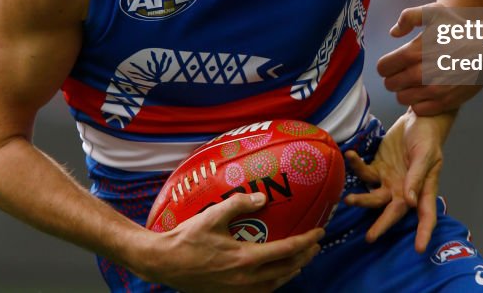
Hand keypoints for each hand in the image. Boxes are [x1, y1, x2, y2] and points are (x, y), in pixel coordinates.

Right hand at [141, 192, 323, 291]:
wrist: (162, 263)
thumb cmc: (186, 238)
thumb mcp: (212, 215)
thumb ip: (239, 204)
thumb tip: (263, 198)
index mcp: (244, 259)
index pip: (286, 251)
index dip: (306, 241)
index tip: (319, 232)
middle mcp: (245, 279)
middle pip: (286, 270)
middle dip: (304, 257)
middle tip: (315, 245)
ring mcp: (237, 291)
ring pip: (275, 285)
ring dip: (291, 272)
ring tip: (300, 260)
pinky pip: (260, 292)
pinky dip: (273, 283)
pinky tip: (273, 274)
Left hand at [343, 110, 454, 252]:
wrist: (418, 117)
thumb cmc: (427, 137)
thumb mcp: (425, 155)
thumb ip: (417, 177)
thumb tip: (410, 202)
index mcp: (423, 189)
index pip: (425, 215)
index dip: (423, 232)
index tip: (419, 249)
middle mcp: (405, 190)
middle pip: (393, 211)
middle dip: (382, 225)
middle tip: (370, 237)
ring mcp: (390, 180)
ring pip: (374, 196)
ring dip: (362, 199)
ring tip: (348, 199)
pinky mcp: (378, 168)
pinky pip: (365, 172)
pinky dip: (356, 165)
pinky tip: (350, 155)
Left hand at [378, 6, 481, 114]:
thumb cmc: (460, 30)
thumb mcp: (435, 12)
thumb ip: (409, 17)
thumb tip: (393, 33)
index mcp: (413, 52)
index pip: (383, 68)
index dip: (387, 65)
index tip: (396, 63)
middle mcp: (420, 73)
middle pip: (391, 85)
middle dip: (396, 78)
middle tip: (407, 72)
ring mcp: (433, 90)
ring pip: (402, 99)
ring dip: (406, 91)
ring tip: (418, 82)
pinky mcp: (445, 103)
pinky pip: (419, 109)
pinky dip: (420, 102)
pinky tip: (428, 92)